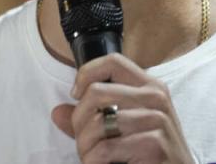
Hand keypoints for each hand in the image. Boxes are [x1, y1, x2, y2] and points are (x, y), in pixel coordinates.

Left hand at [51, 53, 194, 163]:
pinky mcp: (154, 145)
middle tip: (84, 141)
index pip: (112, 62)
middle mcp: (156, 98)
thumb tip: (57, 112)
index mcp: (150, 87)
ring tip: (92, 157)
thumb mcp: (124, 129)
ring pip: (97, 123)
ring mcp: (158, 120)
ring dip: (85, 147)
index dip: (86, 74)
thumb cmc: (149, 155)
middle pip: (96, 92)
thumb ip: (92, 118)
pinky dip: (93, 161)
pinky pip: (104, 149)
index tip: (76, 95)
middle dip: (79, 120)